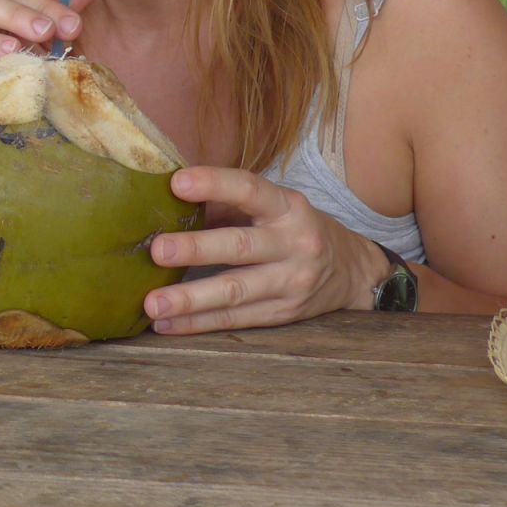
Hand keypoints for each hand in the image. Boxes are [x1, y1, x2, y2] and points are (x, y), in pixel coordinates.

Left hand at [141, 166, 391, 332]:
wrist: (353, 272)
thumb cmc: (296, 230)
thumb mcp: (274, 207)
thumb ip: (227, 205)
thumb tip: (169, 203)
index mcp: (288, 208)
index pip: (250, 190)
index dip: (215, 184)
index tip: (177, 183)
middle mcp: (293, 245)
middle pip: (241, 247)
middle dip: (197, 249)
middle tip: (157, 251)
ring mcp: (290, 284)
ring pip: (236, 292)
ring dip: (190, 299)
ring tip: (153, 304)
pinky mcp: (282, 315)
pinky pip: (235, 320)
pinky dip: (198, 323)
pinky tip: (167, 324)